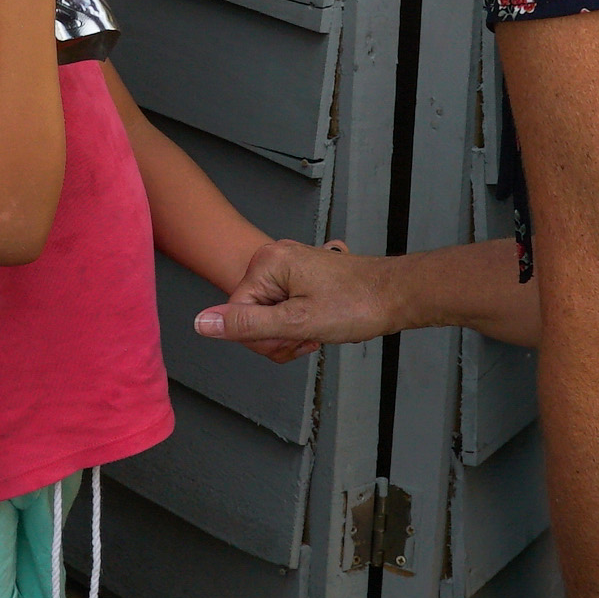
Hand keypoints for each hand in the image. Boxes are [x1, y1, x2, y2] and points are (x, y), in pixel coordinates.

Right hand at [194, 239, 402, 349]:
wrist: (396, 295)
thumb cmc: (357, 305)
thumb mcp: (297, 323)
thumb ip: (247, 325)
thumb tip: (202, 323)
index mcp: (267, 263)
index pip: (235, 314)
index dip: (262, 337)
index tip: (293, 338)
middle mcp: (273, 259)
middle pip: (250, 315)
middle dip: (277, 337)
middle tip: (308, 337)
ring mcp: (288, 267)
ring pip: (267, 317)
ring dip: (289, 334)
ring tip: (316, 332)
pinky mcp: (300, 277)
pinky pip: (282, 309)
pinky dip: (297, 325)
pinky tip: (317, 327)